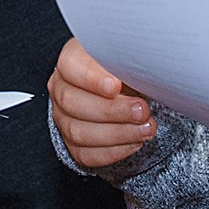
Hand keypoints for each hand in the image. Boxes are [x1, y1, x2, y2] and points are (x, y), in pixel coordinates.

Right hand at [47, 37, 155, 168]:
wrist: (126, 88)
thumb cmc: (126, 66)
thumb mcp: (129, 54)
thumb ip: (130, 56)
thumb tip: (145, 60)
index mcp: (72, 60)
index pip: (71, 66)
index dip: (92, 78)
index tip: (115, 86)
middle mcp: (62, 89)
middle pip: (73, 103)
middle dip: (112, 110)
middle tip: (142, 110)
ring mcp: (64, 118)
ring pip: (79, 132)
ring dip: (118, 133)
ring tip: (146, 128)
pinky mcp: (74, 143)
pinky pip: (87, 154)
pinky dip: (114, 151)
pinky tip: (135, 142)